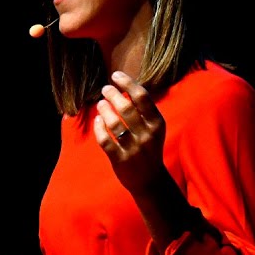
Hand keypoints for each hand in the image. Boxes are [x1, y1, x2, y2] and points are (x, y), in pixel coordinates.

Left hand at [93, 70, 166, 193]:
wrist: (150, 180)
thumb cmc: (149, 148)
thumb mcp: (153, 129)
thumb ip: (143, 111)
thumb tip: (124, 87)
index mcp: (157, 124)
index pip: (142, 97)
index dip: (127, 83)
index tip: (116, 75)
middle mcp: (147, 135)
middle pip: (126, 108)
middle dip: (113, 94)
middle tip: (105, 89)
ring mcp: (133, 148)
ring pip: (114, 123)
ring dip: (104, 110)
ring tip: (100, 103)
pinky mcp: (120, 160)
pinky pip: (105, 140)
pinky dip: (99, 128)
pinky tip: (98, 120)